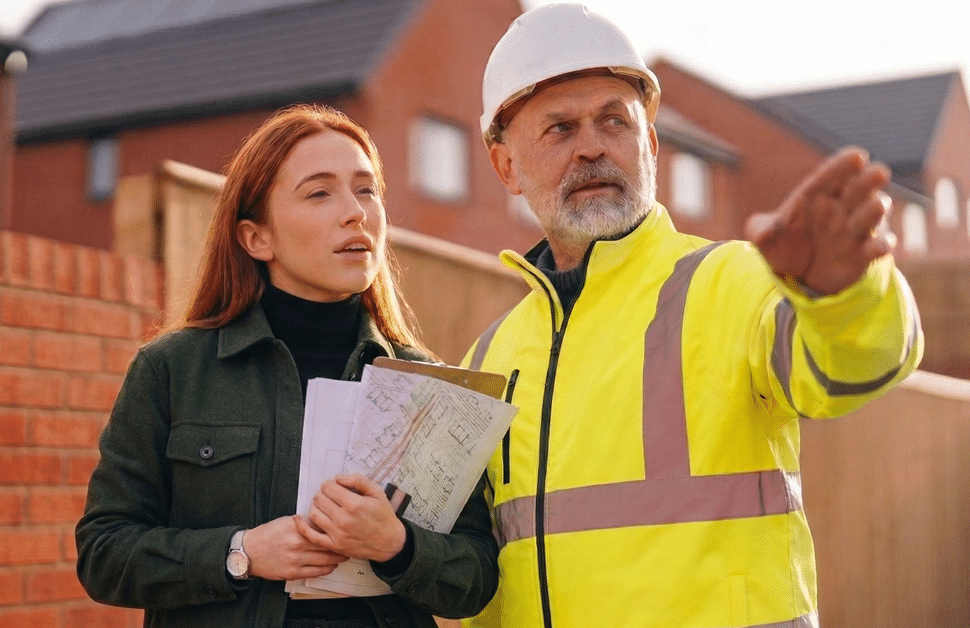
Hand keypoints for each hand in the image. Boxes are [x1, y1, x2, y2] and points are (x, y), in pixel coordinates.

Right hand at [241, 515, 348, 580]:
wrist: (249, 552)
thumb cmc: (267, 535)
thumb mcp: (286, 522)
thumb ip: (305, 523)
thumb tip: (322, 522)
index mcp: (297, 530)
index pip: (323, 530)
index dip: (336, 531)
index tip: (344, 529)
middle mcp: (297, 545)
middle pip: (327, 546)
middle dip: (341, 546)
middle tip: (349, 543)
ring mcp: (295, 560)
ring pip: (324, 561)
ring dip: (337, 558)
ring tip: (344, 555)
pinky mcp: (292, 572)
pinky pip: (315, 572)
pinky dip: (326, 569)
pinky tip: (332, 566)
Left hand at [296, 474, 406, 562]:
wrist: (389, 542)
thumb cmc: (383, 516)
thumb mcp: (377, 492)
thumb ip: (358, 480)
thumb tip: (338, 478)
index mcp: (354, 504)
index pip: (329, 487)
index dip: (329, 484)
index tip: (333, 486)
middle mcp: (344, 519)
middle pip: (319, 498)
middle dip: (323, 493)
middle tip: (330, 495)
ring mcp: (337, 533)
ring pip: (314, 513)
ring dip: (316, 506)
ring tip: (324, 506)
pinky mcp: (334, 545)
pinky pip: (311, 536)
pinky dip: (302, 526)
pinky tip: (299, 519)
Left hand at [744, 147, 893, 295]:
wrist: (796, 275)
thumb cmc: (782, 246)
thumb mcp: (764, 239)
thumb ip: (760, 232)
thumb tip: (761, 233)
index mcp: (815, 197)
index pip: (829, 177)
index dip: (842, 166)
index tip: (857, 155)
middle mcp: (838, 209)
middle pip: (856, 190)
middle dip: (868, 181)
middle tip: (880, 172)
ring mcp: (852, 229)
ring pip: (870, 215)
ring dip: (875, 210)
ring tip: (878, 204)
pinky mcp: (862, 253)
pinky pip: (875, 247)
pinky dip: (881, 244)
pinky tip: (883, 245)